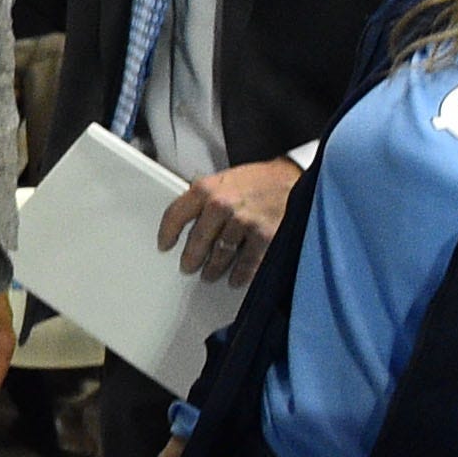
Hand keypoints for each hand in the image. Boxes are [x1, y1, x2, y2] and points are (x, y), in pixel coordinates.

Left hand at [154, 156, 300, 286]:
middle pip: (197, 240)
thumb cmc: (258, 178)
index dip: (167, 233)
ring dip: (213, 268)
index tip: (164, 245)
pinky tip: (235, 279)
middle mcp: (221, 205)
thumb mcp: (224, 178)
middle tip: (188, 267)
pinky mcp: (264, 235)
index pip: (175, 215)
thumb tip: (188, 217)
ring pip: (220, 254)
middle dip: (191, 257)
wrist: (293, 177)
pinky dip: (240, 274)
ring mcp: (243, 222)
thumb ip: (205, 196)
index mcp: (206, 189)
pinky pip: (247, 262)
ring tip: (209, 274)